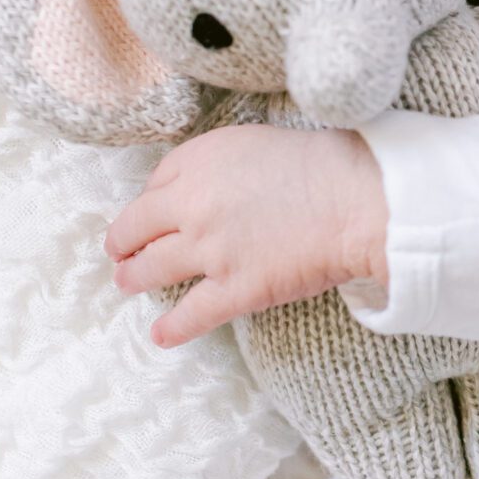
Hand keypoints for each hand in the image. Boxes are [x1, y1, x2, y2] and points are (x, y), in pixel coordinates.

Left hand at [104, 124, 389, 347]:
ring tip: (129, 284)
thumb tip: (199, 190)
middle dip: (124, 244)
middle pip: (136, 228)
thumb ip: (218, 164)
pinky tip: (160, 336)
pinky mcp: (235, 289)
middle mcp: (192, 204)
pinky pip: (191, 314)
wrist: (357, 199)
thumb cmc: (321, 165)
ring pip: (151, 270)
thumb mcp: (256, 142)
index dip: (151, 204)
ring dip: (134, 279)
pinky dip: (172, 328)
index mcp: (199, 160)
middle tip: (120, 253)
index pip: (154, 185)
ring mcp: (210, 250)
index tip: (153, 214)